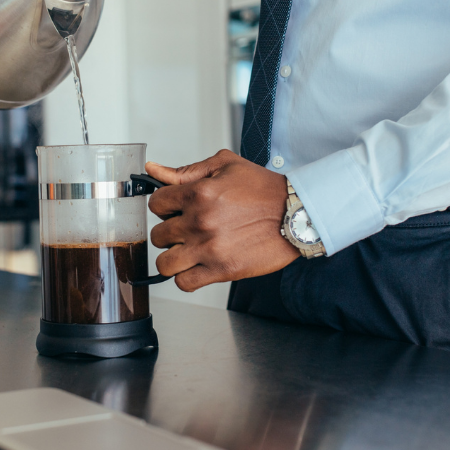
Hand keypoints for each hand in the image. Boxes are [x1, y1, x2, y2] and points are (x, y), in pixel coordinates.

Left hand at [146, 150, 299, 291]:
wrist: (296, 214)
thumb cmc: (264, 190)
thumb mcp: (225, 166)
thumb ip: (186, 170)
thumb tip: (154, 170)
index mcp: (198, 193)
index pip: (156, 204)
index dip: (164, 207)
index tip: (174, 211)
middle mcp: (200, 222)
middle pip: (158, 235)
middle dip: (169, 232)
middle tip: (185, 231)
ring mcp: (209, 248)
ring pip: (165, 263)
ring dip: (173, 258)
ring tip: (187, 252)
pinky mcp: (222, 270)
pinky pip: (185, 283)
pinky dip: (187, 277)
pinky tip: (197, 267)